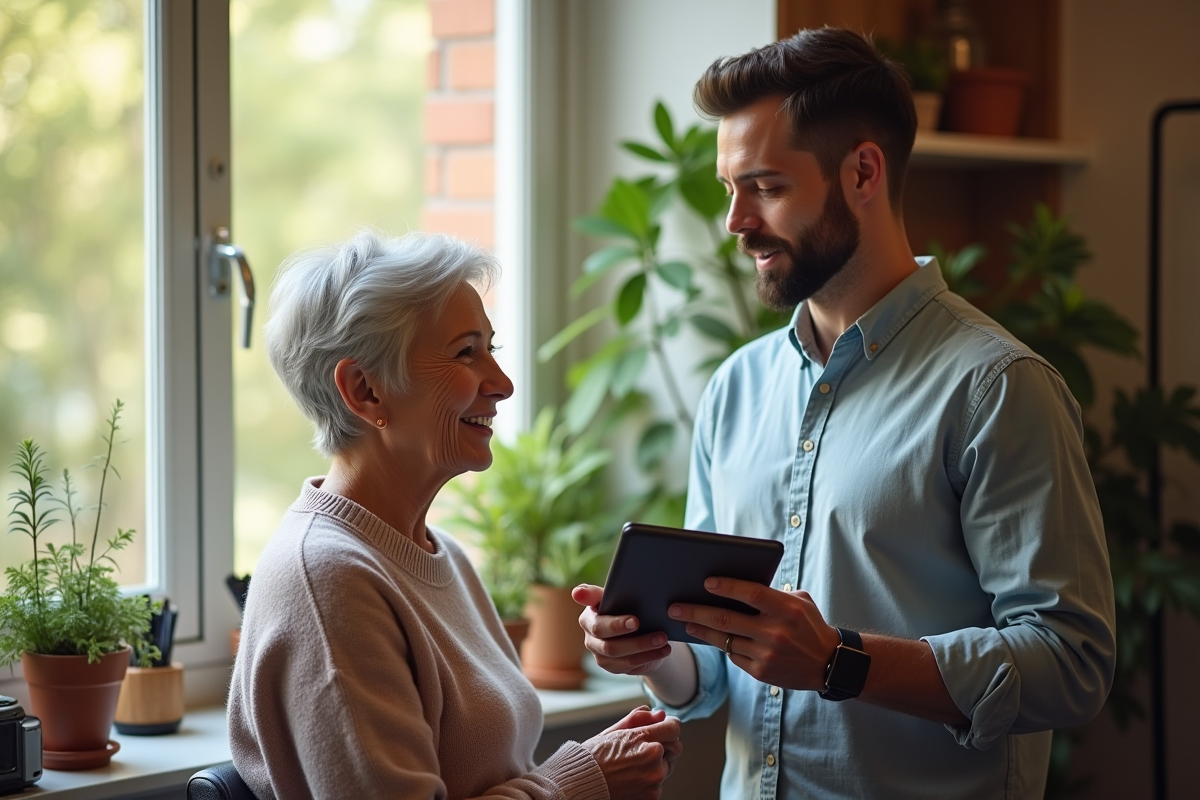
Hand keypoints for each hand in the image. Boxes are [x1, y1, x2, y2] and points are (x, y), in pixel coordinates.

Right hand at [574, 584, 673, 675]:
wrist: (633, 628)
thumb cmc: (622, 605)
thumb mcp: (614, 595)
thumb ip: (604, 591)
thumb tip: (577, 592)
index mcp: (588, 618)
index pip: (598, 623)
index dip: (615, 624)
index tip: (636, 621)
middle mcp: (590, 639)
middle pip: (609, 644)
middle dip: (634, 639)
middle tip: (660, 634)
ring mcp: (601, 655)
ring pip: (622, 657)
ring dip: (645, 648)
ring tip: (663, 639)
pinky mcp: (613, 667)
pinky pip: (631, 666)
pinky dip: (650, 657)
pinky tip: (664, 650)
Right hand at [583, 706, 681, 796]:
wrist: (583, 783)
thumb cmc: (595, 756)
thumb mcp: (614, 731)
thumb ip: (639, 718)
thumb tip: (660, 714)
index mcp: (644, 739)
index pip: (674, 728)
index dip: (669, 725)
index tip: (663, 727)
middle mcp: (653, 759)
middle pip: (675, 747)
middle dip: (663, 745)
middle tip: (642, 748)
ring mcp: (654, 779)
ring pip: (667, 766)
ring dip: (657, 764)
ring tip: (634, 765)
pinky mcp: (652, 795)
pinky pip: (659, 783)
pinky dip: (650, 780)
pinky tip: (632, 778)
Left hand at [669, 578, 840, 690]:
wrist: (829, 664)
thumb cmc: (810, 625)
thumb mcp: (799, 602)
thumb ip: (772, 594)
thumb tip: (735, 587)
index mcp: (787, 609)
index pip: (752, 594)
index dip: (727, 587)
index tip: (706, 582)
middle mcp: (776, 632)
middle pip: (727, 619)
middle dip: (696, 612)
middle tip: (674, 606)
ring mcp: (767, 654)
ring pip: (724, 640)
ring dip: (700, 630)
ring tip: (683, 622)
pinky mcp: (761, 672)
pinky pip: (733, 655)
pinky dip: (720, 645)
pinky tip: (708, 636)